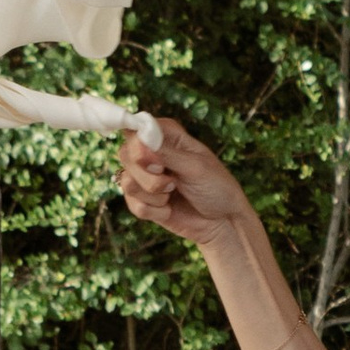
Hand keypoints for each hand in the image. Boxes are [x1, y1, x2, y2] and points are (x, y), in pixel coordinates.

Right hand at [118, 116, 249, 247]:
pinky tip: (170, 210)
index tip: (157, 162)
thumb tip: (138, 139)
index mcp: (167, 136)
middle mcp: (152, 153)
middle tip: (172, 183)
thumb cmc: (217, 187)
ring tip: (174, 193)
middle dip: (147, 174)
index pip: (135, 127)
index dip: (138, 144)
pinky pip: (133, 204)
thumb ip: (165, 153)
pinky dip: (154, 211)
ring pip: (126, 182)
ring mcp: (145, 177)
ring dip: (153, 194)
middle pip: (125, 155)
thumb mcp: (195, 166)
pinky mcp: (143, 200)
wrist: (224, 221)